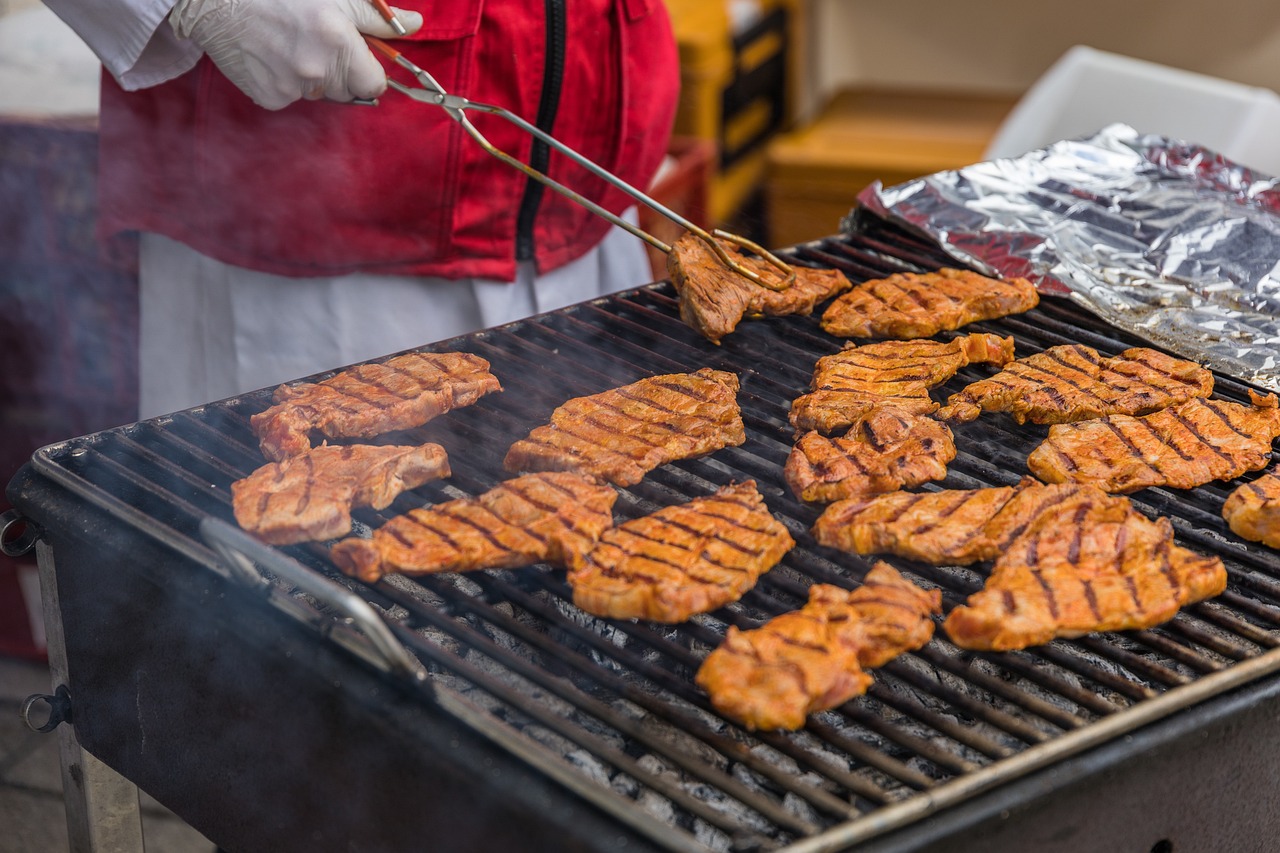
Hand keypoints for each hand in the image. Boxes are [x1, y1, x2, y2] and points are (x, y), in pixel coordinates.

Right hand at [169, 0, 422, 109]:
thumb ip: (376, 16)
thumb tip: (415, 24)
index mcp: (337, 40)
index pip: (374, 85)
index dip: (368, 72)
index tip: (356, 58)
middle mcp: (316, 69)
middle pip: (348, 92)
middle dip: (341, 73)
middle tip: (315, 43)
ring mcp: (292, 87)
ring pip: (320, 95)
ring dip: (314, 78)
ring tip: (289, 45)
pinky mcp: (270, 98)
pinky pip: (292, 99)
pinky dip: (286, 84)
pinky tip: (270, 56)